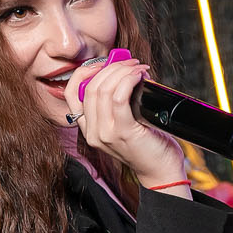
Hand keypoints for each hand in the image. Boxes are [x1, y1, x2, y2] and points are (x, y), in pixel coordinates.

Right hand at [68, 52, 187, 191]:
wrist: (160, 170)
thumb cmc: (147, 144)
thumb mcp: (123, 122)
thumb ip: (116, 103)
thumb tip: (124, 70)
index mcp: (88, 128)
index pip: (71, 93)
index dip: (84, 72)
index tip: (102, 61)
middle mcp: (92, 132)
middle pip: (91, 87)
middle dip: (111, 67)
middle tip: (130, 62)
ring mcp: (105, 133)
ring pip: (104, 89)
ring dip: (123, 71)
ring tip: (138, 67)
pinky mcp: (123, 132)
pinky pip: (120, 97)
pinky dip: (129, 80)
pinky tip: (139, 76)